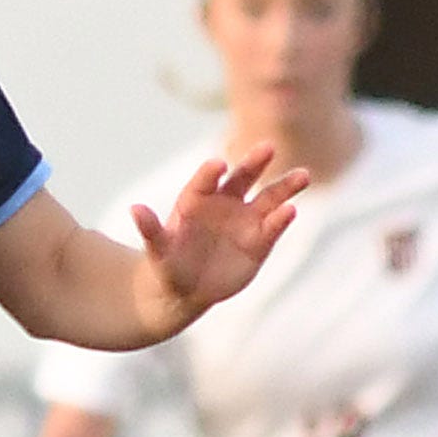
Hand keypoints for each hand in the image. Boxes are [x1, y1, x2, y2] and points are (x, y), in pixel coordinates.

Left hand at [130, 145, 308, 328]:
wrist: (185, 290)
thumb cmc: (167, 264)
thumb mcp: (157, 251)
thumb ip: (150, 230)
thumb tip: (135, 208)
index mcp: (196, 201)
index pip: (205, 182)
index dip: (211, 173)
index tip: (219, 163)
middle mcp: (224, 205)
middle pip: (242, 179)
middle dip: (255, 163)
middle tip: (268, 146)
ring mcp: (245, 222)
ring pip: (268, 199)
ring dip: (285, 187)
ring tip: (303, 175)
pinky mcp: (260, 242)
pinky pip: (273, 227)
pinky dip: (282, 219)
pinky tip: (292, 209)